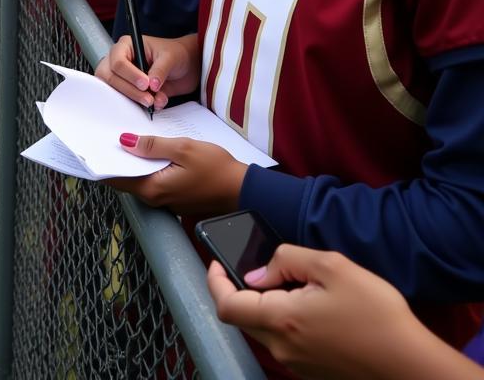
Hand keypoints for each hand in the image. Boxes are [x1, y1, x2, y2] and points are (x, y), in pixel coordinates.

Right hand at [96, 32, 199, 110]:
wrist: (187, 66)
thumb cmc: (176, 53)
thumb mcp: (170, 57)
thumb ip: (160, 70)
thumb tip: (152, 86)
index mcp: (126, 46)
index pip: (118, 61)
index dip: (130, 74)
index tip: (146, 83)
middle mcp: (120, 61)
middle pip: (110, 77)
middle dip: (129, 90)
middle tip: (148, 98)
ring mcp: (123, 77)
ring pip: (115, 91)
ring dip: (133, 99)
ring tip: (153, 101)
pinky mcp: (130, 91)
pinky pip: (126, 102)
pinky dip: (139, 106)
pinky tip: (156, 103)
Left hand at [109, 135, 245, 214]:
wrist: (243, 189)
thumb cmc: (216, 169)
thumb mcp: (183, 149)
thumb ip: (152, 145)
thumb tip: (124, 141)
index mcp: (153, 189)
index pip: (116, 178)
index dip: (102, 162)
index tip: (90, 148)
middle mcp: (155, 199)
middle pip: (125, 179)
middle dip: (115, 159)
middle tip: (106, 137)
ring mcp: (165, 200)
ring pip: (139, 179)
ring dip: (132, 162)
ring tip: (124, 139)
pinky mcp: (174, 196)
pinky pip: (152, 180)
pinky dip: (146, 166)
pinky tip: (148, 150)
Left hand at [207, 247, 446, 379]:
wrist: (414, 366)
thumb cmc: (377, 314)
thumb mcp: (331, 266)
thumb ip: (286, 260)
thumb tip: (257, 273)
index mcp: (281, 320)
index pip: (225, 304)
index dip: (214, 280)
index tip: (214, 260)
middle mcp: (282, 348)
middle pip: (241, 318)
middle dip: (239, 290)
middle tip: (253, 266)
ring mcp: (297, 366)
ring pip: (264, 331)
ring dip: (264, 306)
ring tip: (289, 284)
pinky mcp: (313, 373)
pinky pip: (285, 344)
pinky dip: (284, 322)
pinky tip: (310, 308)